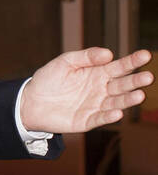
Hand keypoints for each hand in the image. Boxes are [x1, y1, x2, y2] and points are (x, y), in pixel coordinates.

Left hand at [20, 47, 152, 133]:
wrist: (30, 101)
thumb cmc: (48, 79)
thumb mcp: (65, 62)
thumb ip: (86, 57)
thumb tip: (109, 54)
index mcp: (98, 73)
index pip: (119, 67)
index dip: (132, 61)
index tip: (146, 55)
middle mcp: (101, 89)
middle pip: (122, 85)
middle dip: (135, 81)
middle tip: (148, 77)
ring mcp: (95, 105)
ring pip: (116, 102)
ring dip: (128, 100)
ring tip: (139, 95)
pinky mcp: (87, 121)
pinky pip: (100, 118)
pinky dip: (109, 116)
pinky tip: (118, 112)